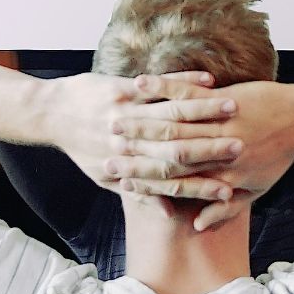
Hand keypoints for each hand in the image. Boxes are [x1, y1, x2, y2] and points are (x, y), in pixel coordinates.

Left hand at [47, 70, 243, 200]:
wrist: (50, 114)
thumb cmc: (81, 148)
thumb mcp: (104, 177)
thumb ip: (138, 195)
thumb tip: (167, 213)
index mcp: (127, 167)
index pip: (171, 181)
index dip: (200, 185)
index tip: (230, 189)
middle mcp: (128, 142)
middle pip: (177, 148)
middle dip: (212, 147)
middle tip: (243, 147)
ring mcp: (124, 113)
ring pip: (171, 113)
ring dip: (205, 110)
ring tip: (234, 108)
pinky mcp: (119, 89)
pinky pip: (158, 86)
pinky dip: (184, 81)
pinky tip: (209, 79)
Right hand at [111, 80, 293, 230]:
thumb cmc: (280, 155)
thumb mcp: (257, 189)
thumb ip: (225, 209)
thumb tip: (196, 224)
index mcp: (220, 176)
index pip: (171, 182)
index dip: (142, 181)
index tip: (117, 181)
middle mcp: (214, 152)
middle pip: (163, 153)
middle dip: (130, 152)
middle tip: (103, 152)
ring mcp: (218, 123)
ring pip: (169, 123)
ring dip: (137, 120)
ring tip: (111, 118)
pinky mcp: (222, 98)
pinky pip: (185, 91)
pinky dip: (160, 87)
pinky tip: (138, 83)